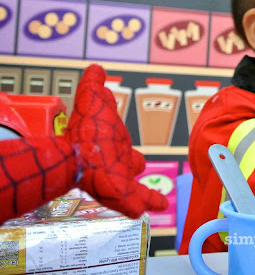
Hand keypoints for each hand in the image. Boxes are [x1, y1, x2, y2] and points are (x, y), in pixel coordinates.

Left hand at [66, 64, 167, 218]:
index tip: (129, 146)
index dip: (127, 146)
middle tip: (138, 166)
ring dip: (148, 195)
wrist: (73, 157)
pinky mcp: (122, 195)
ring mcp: (120, 182)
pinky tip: (161, 206)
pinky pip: (138, 203)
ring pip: (136, 190)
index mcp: (112, 146)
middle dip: (134, 165)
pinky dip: (149, 204)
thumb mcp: (92, 100)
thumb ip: (94, 85)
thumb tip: (97, 68)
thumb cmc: (84, 130)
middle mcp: (117, 164)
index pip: (124, 148)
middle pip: (131, 166)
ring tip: (159, 203)